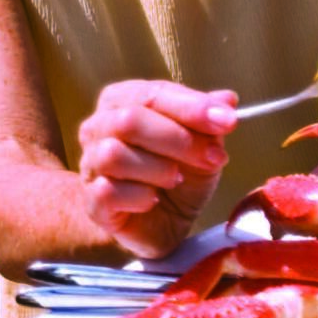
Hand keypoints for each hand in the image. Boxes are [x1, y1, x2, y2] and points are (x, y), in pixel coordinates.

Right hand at [77, 79, 235, 258]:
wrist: (159, 223)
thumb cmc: (177, 174)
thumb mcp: (202, 145)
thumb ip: (209, 122)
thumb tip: (227, 99)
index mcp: (121, 101)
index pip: (151, 94)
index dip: (190, 107)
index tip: (227, 121)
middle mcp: (97, 127)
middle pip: (128, 121)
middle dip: (178, 139)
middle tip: (213, 158)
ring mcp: (90, 165)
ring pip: (114, 155)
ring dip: (158, 168)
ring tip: (177, 179)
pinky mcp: (92, 203)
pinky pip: (108, 192)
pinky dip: (140, 196)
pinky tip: (154, 200)